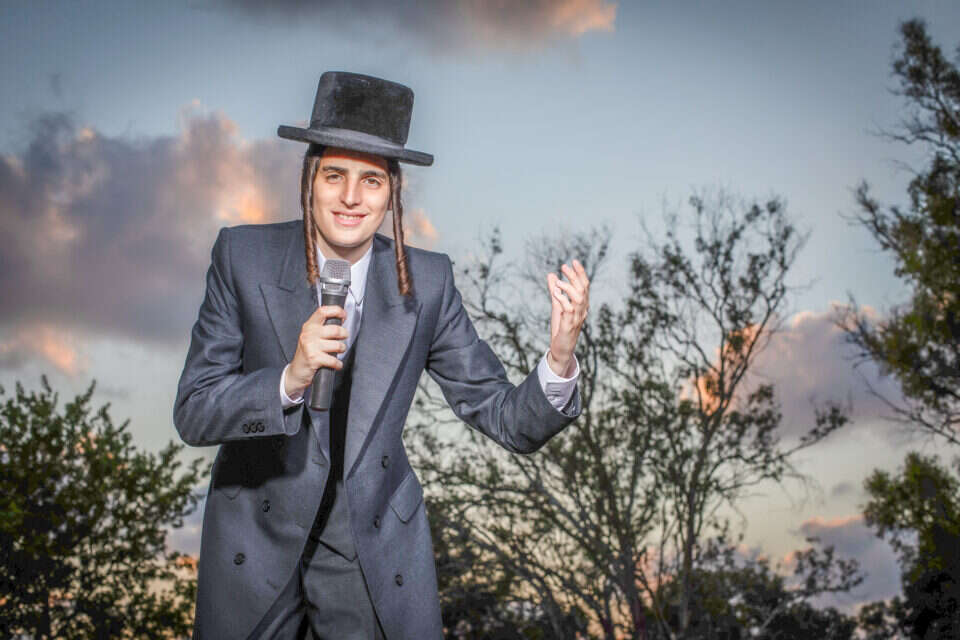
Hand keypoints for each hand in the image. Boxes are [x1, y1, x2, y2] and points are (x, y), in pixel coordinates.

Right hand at [285, 305, 347, 397]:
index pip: (323, 311)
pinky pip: (334, 360)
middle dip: (344, 334)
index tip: (343, 315)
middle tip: (343, 338)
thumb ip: (322, 327)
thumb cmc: (306, 353)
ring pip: (337, 345)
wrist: (296, 372)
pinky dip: (338, 364)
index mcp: (309, 326)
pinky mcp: (314, 359)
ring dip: (342, 349)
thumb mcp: (311, 336)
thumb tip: (340, 319)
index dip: (336, 311)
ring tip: (338, 352)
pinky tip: (335, 364)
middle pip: (335, 329)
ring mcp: (310, 346)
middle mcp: (308, 334)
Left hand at [545, 259, 589, 375]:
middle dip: (574, 276)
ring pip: (579, 298)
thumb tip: (551, 275)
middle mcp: (582, 310)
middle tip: (564, 266)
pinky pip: (568, 309)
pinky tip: (555, 294)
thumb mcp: (557, 306)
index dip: (580, 273)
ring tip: (558, 283)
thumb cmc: (561, 327)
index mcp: (581, 305)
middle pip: (583, 289)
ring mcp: (577, 318)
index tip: (573, 262)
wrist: (561, 349)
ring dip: (569, 288)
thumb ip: (555, 291)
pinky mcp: (569, 325)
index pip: (585, 286)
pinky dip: (562, 300)